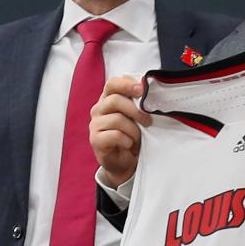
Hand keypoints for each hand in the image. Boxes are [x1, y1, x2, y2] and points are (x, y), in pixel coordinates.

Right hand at [89, 74, 152, 188]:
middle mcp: (99, 109)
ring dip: (133, 130)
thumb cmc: (132, 136)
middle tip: (148, 121)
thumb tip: (149, 91)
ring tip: (137, 138)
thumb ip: (139, 103)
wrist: (125, 162)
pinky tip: (129, 145)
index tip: (142, 89)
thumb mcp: (137, 117)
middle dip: (136, 110)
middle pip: (114, 100)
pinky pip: (115, 135)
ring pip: (117, 119)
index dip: (126, 84)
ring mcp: (95, 124)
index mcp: (108, 99)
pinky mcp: (95, 140)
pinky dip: (127, 140)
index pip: (112, 83)